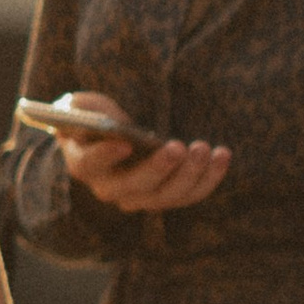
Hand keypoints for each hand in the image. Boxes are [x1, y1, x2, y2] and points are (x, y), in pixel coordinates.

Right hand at [56, 98, 231, 212]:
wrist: (110, 137)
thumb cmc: (94, 118)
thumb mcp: (82, 106)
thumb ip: (84, 109)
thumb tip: (106, 119)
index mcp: (84, 163)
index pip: (90, 165)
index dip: (105, 156)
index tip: (124, 142)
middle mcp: (109, 188)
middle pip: (134, 187)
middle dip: (158, 168)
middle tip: (177, 146)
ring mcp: (139, 197)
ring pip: (165, 196)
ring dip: (188, 174)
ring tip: (202, 148)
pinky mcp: (166, 196)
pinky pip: (189, 195)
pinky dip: (208, 178)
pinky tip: (221, 155)